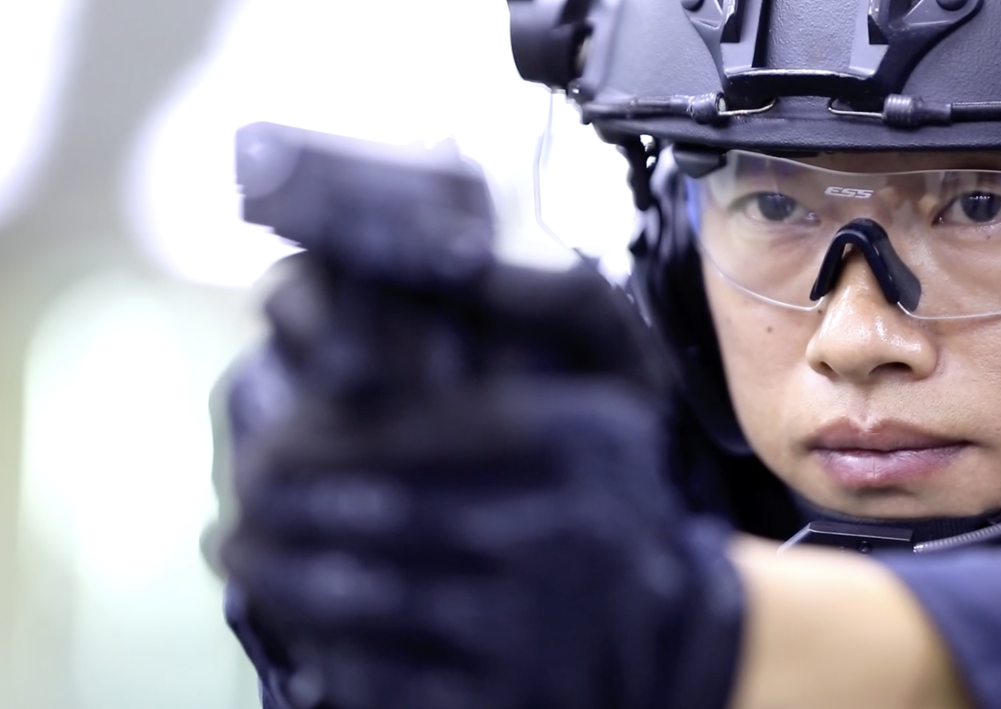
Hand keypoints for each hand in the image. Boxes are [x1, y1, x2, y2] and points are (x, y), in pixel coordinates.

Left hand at [220, 255, 745, 708]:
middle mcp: (565, 532)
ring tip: (242, 551)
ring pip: (370, 595)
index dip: (324, 437)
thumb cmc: (604, 495)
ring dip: (282, 573)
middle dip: (286, 506)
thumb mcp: (608, 390)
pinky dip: (321, 647)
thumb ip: (537, 314)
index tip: (269, 440)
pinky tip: (290, 620)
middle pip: (385, 512)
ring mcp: (538, 625)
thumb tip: (424, 279)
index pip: (422, 431)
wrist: (666, 633)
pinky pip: (385, 675)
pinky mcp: (509, 697)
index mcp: (582, 442)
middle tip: (241, 497)